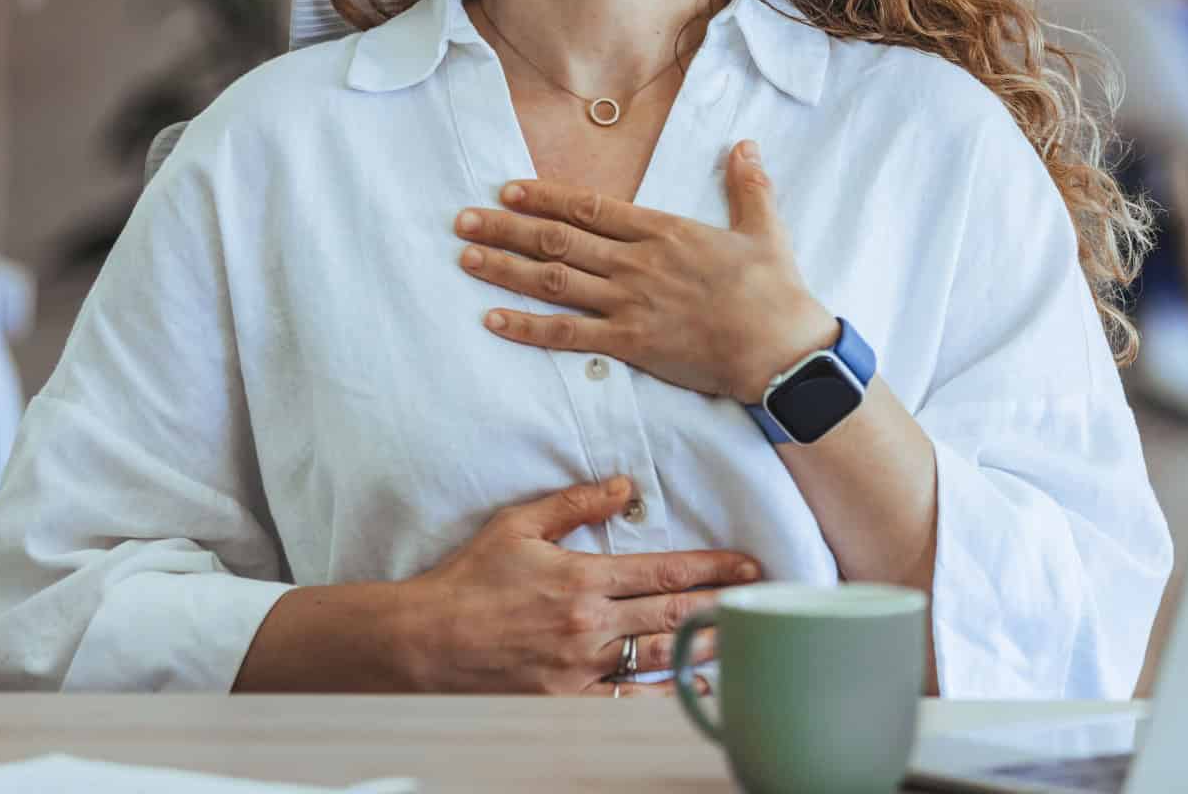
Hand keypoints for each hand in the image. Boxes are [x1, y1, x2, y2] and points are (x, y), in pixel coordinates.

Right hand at [396, 475, 759, 693]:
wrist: (421, 643)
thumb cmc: (467, 581)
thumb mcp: (517, 526)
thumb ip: (575, 503)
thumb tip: (625, 485)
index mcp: (582, 579)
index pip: (666, 572)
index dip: (715, 567)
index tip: (750, 563)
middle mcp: (589, 625)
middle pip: (676, 614)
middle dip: (726, 603)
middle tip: (766, 598)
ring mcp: (581, 669)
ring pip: (661, 658)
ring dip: (708, 647)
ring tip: (745, 638)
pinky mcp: (568, 702)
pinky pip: (629, 702)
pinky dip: (665, 694)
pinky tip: (695, 687)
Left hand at [455, 140, 839, 403]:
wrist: (780, 349)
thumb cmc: (774, 291)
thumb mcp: (765, 228)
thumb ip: (748, 185)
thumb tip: (746, 143)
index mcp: (664, 231)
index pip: (591, 207)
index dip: (545, 197)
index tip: (509, 189)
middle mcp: (637, 263)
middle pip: (558, 239)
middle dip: (506, 228)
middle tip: (464, 219)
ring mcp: (630, 304)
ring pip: (553, 281)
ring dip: (506, 268)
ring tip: (467, 258)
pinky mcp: (630, 344)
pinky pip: (567, 335)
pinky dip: (527, 327)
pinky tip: (494, 319)